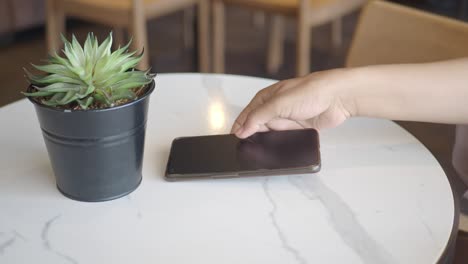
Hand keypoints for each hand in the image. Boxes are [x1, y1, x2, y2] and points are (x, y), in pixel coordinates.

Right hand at [231, 69, 354, 137]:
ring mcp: (286, 118)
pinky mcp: (297, 128)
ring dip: (266, 140)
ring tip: (259, 149)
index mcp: (265, 98)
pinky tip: (275, 149)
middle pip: (256, 125)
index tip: (234, 139)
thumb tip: (242, 129)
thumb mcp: (278, 104)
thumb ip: (258, 117)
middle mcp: (274, 108)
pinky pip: (284, 139)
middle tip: (245, 147)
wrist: (337, 98)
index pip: (246, 115)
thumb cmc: (310, 91)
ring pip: (269, 134)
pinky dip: (279, 143)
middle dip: (251, 135)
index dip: (239, 127)